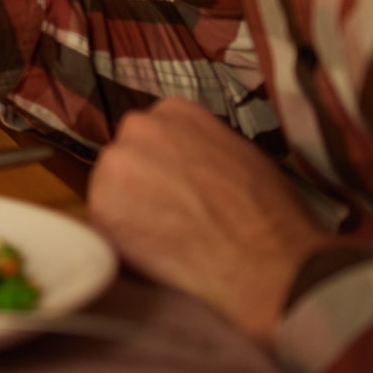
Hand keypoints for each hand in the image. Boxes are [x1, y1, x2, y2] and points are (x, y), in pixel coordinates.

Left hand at [87, 98, 339, 343]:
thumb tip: (185, 165)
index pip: (150, 137)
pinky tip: (158, 258)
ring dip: (130, 216)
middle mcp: (137, 128)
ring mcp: (115, 167)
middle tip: (172, 217)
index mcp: (174, 111)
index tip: (178, 190)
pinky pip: (105, 229)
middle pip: (126, 161)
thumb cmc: (271, 213)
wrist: (269, 261)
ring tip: (169, 241)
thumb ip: (199, 148)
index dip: (163, 169)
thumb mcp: (238, 153)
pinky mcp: (101, 211)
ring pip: (111, 193)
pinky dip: (124, 246)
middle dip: (141, 188)